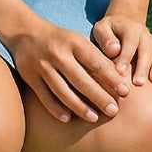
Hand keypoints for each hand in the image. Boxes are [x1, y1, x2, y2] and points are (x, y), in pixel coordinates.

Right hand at [9, 19, 130, 123]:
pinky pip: (44, 96)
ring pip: (63, 91)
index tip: (125, 92)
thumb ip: (95, 56)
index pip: (97, 64)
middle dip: (99, 97)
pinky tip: (67, 118)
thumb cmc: (62, 40)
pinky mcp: (29, 77)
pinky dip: (56, 109)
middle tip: (114, 111)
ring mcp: (43, 67)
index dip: (112, 79)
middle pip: (82, 80)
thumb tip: (118, 77)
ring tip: (94, 118)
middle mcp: (59, 54)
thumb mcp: (79, 40)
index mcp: (76, 43)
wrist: (26, 32)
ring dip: (80, 107)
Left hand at [92, 12, 151, 84]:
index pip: (130, 42)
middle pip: (147, 50)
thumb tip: (114, 51)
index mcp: (131, 28)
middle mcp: (145, 33)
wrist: (124, 21)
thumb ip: (105, 38)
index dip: (126, 57)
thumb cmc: (109, 30)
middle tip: (139, 83)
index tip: (120, 72)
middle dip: (144, 66)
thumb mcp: (101, 28)